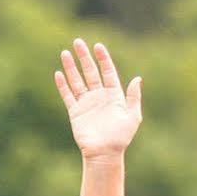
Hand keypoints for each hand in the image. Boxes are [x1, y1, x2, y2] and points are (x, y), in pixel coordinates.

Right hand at [54, 39, 141, 161]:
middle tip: (78, 42)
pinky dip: (63, 85)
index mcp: (113, 95)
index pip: (107, 71)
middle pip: (90, 72)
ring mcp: (86, 103)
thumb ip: (133, 97)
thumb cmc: (121, 138)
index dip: (103, 58)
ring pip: (77, 81)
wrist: (105, 154)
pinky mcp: (76, 112)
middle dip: (84, 57)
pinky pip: (68, 95)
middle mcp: (99, 96)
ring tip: (65, 53)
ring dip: (71, 67)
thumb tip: (137, 78)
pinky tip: (58, 73)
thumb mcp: (133, 116)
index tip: (98, 46)